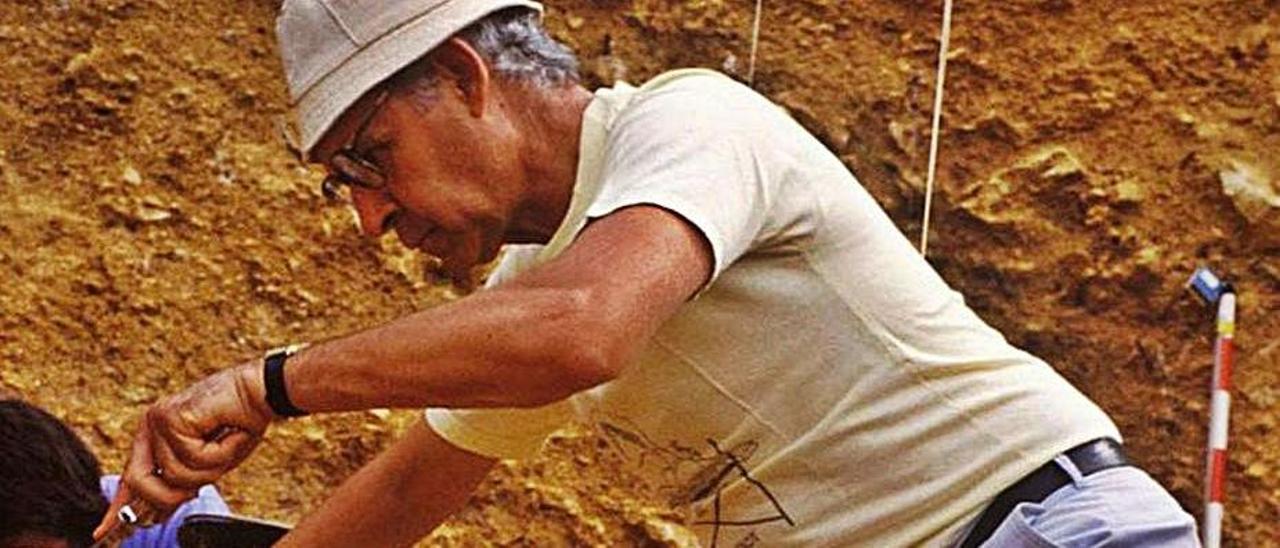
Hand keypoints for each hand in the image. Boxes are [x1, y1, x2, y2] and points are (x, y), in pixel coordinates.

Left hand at [94, 362, 274, 539]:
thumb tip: (160, 511)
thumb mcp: (209, 462)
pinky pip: (191, 458)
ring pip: (174, 474)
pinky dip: (218, 453)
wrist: (260, 391)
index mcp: (155, 435)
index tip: (103, 532)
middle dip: (169, 496)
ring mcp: (159, 420)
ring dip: (209, 468)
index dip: (119, 507)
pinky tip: (227, 434)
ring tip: (225, 445)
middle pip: (140, 482)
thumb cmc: (241, 423)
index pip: (131, 477)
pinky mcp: (172, 418)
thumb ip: (182, 482)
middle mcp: (151, 426)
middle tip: (197, 489)